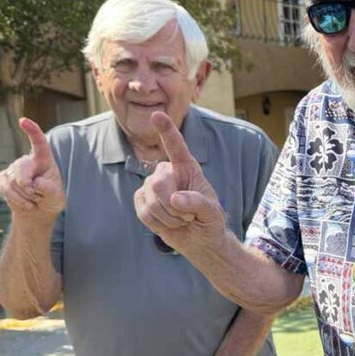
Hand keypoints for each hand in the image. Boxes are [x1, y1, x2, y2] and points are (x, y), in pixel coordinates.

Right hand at [0, 118, 64, 220]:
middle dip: (27, 184)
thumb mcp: (57, 198)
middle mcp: (28, 161)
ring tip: (35, 199)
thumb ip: (50, 190)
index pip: (39, 143)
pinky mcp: (4, 178)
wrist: (38, 211)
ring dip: (25, 196)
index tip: (23, 120)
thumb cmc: (50, 199)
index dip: (32, 131)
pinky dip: (17, 200)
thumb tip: (37, 182)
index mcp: (44, 160)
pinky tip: (27, 204)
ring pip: (13, 181)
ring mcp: (14, 169)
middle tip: (36, 195)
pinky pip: (6, 189)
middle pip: (21, 166)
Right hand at [133, 112, 225, 255]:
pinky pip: (144, 213)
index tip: (156, 115)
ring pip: (151, 201)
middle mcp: (167, 172)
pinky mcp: (141, 200)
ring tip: (181, 219)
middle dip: (174, 207)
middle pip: (159, 184)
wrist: (200, 240)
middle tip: (189, 215)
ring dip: (169, 218)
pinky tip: (169, 223)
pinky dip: (159, 224)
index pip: (176, 146)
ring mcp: (151, 186)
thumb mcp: (212, 213)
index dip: (166, 130)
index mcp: (187, 167)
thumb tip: (174, 198)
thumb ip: (198, 203)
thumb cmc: (210, 220)